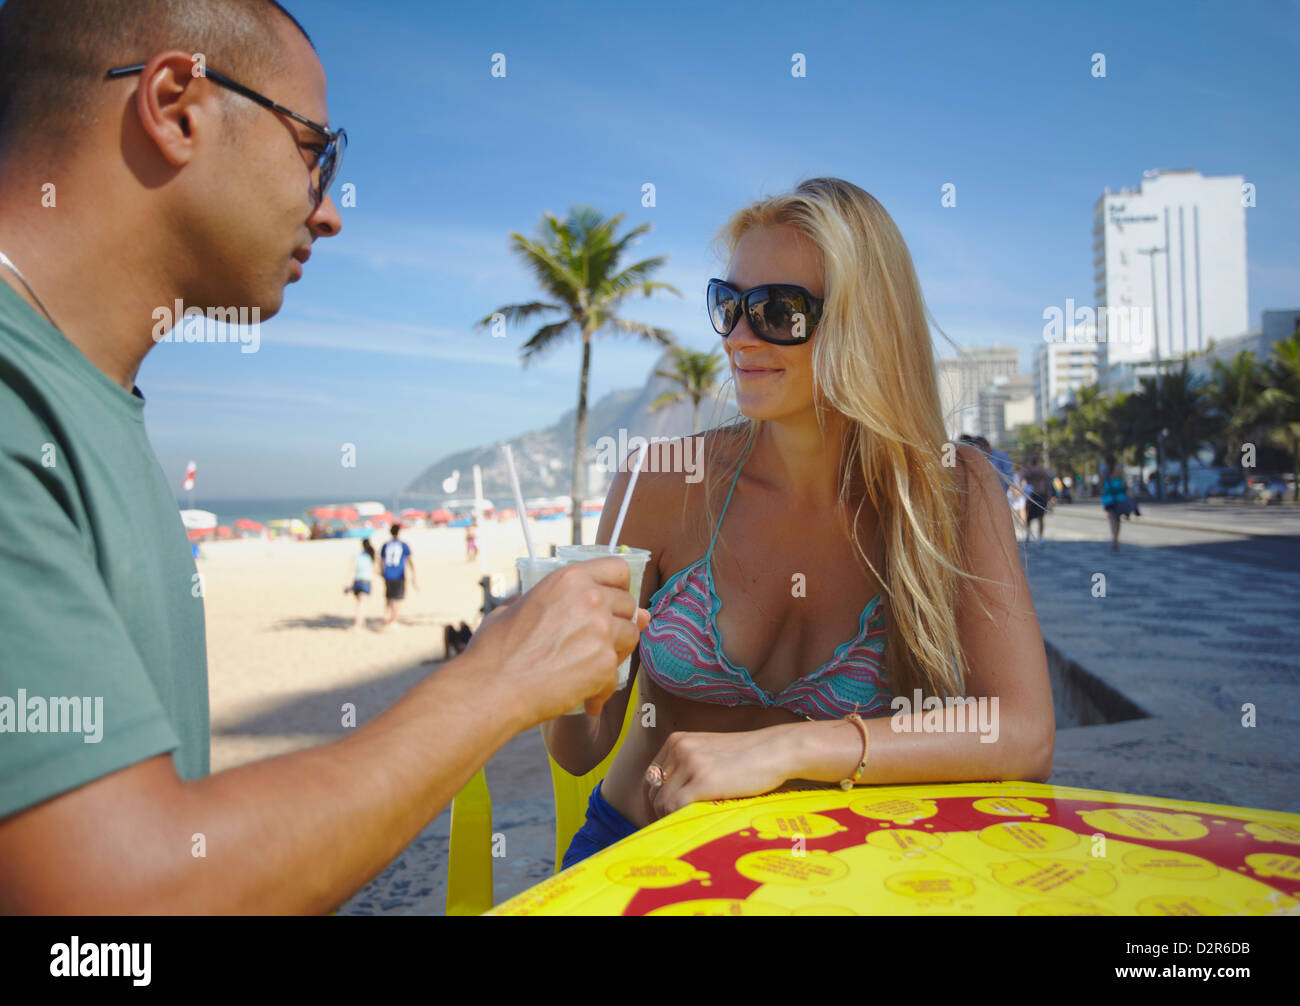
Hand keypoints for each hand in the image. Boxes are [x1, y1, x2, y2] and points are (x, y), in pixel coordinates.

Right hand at [463, 558, 646, 722]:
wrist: (491, 688)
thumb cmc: (496, 650)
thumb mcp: (516, 606)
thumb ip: (552, 601)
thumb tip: (583, 604)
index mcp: (570, 578)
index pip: (618, 569)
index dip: (619, 586)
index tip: (612, 601)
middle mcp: (590, 598)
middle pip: (628, 604)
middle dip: (617, 622)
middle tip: (596, 641)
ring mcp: (601, 631)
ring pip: (630, 637)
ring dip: (615, 652)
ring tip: (589, 667)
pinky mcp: (604, 663)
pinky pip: (616, 674)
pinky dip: (602, 688)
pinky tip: (586, 696)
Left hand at [644, 727, 795, 820]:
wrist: (775, 750)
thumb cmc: (746, 756)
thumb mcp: (708, 752)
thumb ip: (687, 766)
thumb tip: (668, 797)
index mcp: (677, 740)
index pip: (650, 776)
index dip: (652, 799)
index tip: (660, 816)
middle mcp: (679, 748)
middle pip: (653, 790)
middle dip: (658, 811)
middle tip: (671, 826)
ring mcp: (691, 763)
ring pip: (662, 800)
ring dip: (669, 818)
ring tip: (685, 825)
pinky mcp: (704, 780)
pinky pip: (675, 806)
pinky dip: (677, 819)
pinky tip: (690, 823)